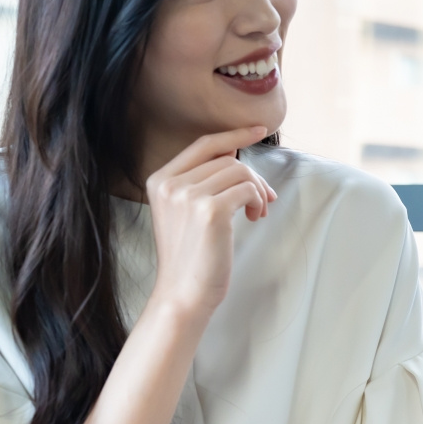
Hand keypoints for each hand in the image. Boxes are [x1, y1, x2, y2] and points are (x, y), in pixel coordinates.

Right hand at [144, 126, 277, 319]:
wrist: (183, 294)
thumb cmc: (191, 257)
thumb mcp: (185, 212)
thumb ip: (202, 182)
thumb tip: (236, 156)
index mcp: (159, 180)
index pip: (203, 145)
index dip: (234, 134)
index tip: (258, 129)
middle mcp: (170, 184)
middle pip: (227, 159)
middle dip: (252, 177)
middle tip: (263, 201)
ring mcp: (187, 196)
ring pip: (240, 172)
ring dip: (257, 191)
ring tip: (257, 213)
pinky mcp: (209, 211)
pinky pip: (248, 189)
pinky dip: (258, 201)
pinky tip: (255, 217)